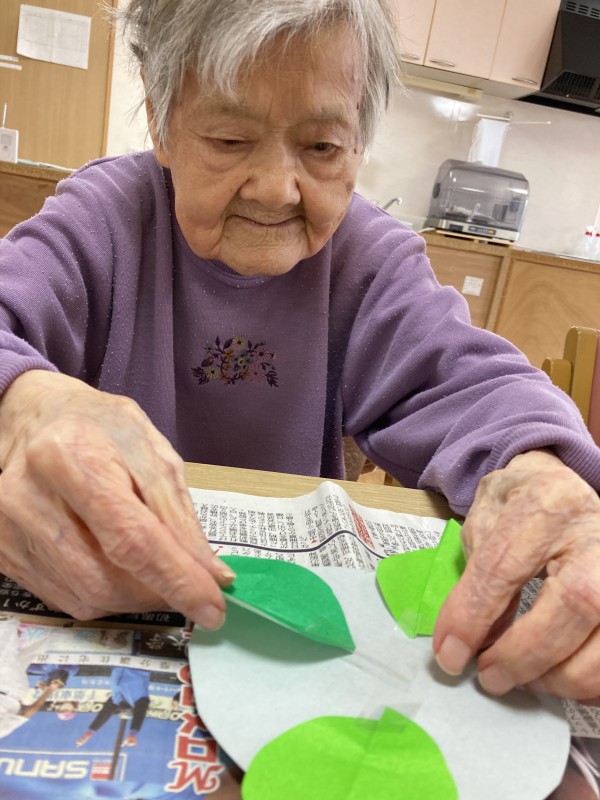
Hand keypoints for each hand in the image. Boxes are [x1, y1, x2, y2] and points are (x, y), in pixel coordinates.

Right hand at [0, 370, 233, 626]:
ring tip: (153, 568)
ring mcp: (8, 530)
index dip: (176, 579)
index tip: (212, 608)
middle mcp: (28, 497)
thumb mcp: (150, 450)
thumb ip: (178, 512)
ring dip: (135, 596)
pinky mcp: (3, 553)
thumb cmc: (98, 427)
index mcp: (70, 456)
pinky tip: (116, 564)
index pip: (130, 537)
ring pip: (87, 596)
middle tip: (188, 583)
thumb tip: (211, 574)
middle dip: (158, 592)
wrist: (34, 420)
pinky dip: (106, 593)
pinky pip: (66, 598)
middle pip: (106, 578)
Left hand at [433, 449, 599, 701]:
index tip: (451, 656)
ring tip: (525, 679)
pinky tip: (559, 677)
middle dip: (524, 655)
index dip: (473, 618)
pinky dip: (589, 683)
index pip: (505, 568)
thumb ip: (478, 576)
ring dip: (561, 677)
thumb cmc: (521, 504)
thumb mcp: (486, 519)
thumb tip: (472, 643)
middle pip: (575, 603)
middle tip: (490, 677)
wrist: (566, 485)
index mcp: (545, 503)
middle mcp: (596, 534)